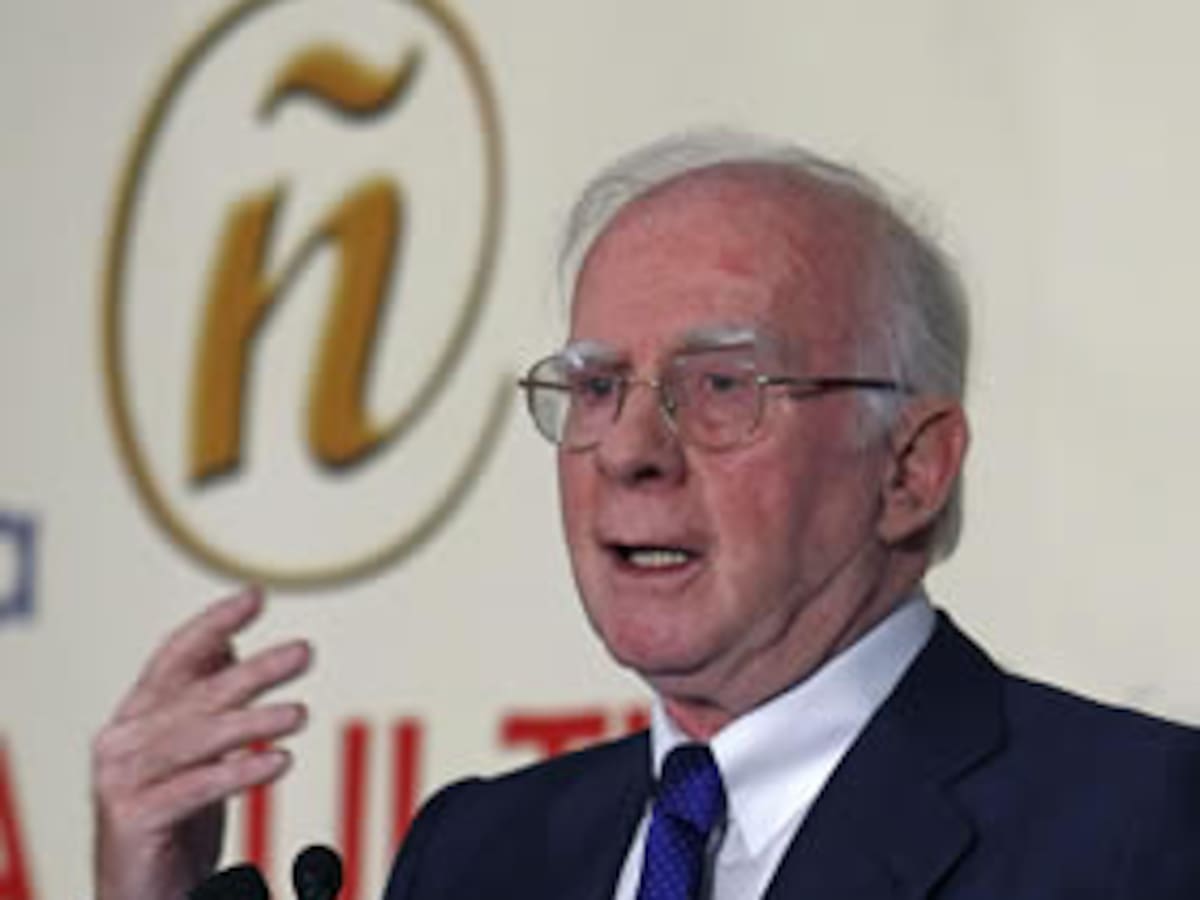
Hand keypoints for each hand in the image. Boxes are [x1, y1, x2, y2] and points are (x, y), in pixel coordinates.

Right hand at [92, 587, 311, 899]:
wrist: (142, 892)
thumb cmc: (174, 815)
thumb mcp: (193, 750)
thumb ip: (204, 698)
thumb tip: (230, 642)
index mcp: (138, 714)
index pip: (176, 654)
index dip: (214, 621)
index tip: (257, 595)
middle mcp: (123, 739)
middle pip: (199, 693)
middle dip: (256, 670)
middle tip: (305, 652)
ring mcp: (122, 780)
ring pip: (200, 739)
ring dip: (255, 722)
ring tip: (300, 713)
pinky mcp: (134, 819)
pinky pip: (197, 788)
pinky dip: (240, 772)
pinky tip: (279, 762)